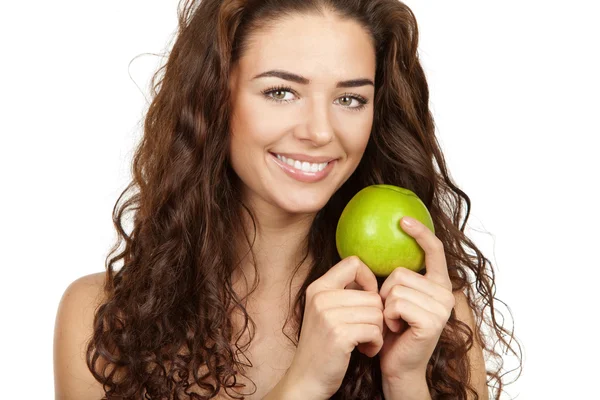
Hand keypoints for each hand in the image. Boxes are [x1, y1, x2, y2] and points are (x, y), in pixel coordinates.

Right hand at [285, 256, 383, 399]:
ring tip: (365, 342)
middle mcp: (321, 297)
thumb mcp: (325, 311)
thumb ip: (344, 293)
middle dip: (377, 316)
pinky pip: (375, 330)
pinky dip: (376, 344)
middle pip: (372, 294)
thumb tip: (373, 280)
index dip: (369, 279)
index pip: (353, 263)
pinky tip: (365, 351)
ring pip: (377, 312)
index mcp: (318, 287)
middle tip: (367, 331)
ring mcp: (328, 315)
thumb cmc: (323, 346)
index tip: (368, 300)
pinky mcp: (339, 335)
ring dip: (378, 332)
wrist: (306, 379)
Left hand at [377, 216, 454, 380]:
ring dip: (386, 307)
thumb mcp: (394, 298)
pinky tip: (396, 329)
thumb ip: (398, 277)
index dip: (421, 233)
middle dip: (386, 292)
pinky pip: (396, 303)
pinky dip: (388, 317)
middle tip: (392, 314)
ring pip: (396, 288)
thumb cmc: (392, 332)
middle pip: (401, 272)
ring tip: (395, 322)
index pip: (435, 251)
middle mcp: (445, 294)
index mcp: (437, 285)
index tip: (403, 219)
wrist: (396, 365)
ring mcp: (441, 308)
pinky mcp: (432, 321)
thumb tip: (384, 244)